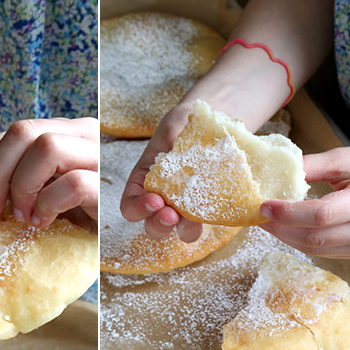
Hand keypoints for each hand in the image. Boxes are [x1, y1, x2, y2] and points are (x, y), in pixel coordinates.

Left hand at [0, 117, 98, 230]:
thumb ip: (14, 181)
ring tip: (22, 218)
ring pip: (47, 146)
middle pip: (22, 131)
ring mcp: (98, 157)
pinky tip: (44, 223)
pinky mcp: (108, 187)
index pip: (9, 133)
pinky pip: (74, 183)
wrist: (111, 243)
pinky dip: (49, 204)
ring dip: (22, 186)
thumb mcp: (38, 195)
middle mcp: (82, 135)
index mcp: (61, 133)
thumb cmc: (72, 221)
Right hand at [120, 102, 202, 242]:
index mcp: (145, 181)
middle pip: (152, 225)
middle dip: (159, 224)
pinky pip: (209, 222)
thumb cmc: (189, 122)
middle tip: (171, 214)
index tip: (154, 200)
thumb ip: (170, 144)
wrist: (216, 118)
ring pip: (180, 231)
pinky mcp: (211, 206)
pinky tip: (219, 207)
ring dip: (185, 230)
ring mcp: (187, 205)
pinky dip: (213, 220)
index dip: (137, 208)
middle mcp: (163, 198)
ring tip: (194, 220)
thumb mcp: (173, 129)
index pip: (130, 206)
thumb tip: (175, 153)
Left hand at [259, 145, 349, 258]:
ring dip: (286, 237)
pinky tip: (286, 228)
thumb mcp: (349, 157)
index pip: (323, 214)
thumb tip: (275, 172)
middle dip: (280, 228)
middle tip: (258, 216)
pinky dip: (299, 241)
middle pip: (316, 237)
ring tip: (267, 222)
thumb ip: (312, 165)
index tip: (264, 206)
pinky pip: (324, 252)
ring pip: (316, 249)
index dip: (288, 213)